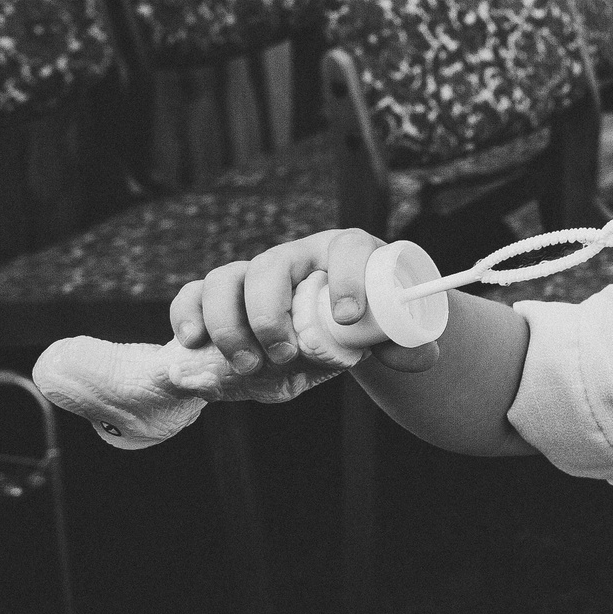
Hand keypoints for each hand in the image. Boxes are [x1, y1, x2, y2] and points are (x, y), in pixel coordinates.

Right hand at [171, 229, 439, 378]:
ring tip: (248, 365)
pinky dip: (187, 316)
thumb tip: (425, 356)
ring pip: (226, 279)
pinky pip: (192, 293)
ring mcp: (251, 273)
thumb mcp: (377, 340)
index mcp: (343, 255)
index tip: (346, 318)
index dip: (346, 276)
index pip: (347, 247)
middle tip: (283, 355)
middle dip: (271, 313)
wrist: (313, 341)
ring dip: (229, 324)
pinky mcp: (216, 295)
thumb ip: (400, 347)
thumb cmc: (350, 331)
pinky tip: (195, 343)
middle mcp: (294, 258)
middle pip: (271, 265)